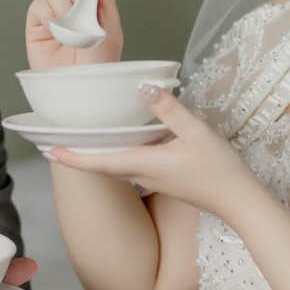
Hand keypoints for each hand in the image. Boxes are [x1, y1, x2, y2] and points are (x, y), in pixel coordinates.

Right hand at [25, 0, 122, 69]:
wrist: (80, 87)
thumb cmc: (98, 65)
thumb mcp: (111, 31)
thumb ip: (108, 1)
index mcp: (93, 2)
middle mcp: (72, 4)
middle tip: (83, 13)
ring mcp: (54, 13)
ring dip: (65, 8)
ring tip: (72, 30)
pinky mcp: (36, 24)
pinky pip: (38, 5)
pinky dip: (48, 16)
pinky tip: (57, 31)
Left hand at [45, 85, 261, 223]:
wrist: (240, 202)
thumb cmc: (220, 170)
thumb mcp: (197, 132)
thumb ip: (169, 109)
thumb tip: (143, 87)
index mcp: (144, 164)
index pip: (99, 162)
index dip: (72, 157)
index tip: (49, 150)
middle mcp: (143, 174)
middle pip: (102, 164)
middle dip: (78, 155)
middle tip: (54, 142)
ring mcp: (154, 178)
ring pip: (117, 164)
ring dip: (97, 154)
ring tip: (81, 139)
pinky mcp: (164, 178)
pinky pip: (133, 164)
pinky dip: (119, 153)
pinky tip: (123, 140)